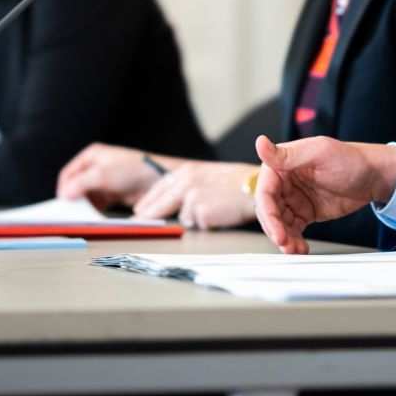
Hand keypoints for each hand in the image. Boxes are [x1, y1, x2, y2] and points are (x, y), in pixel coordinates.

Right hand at [56, 142, 162, 209]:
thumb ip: (80, 183)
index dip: (64, 188)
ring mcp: (105, 180)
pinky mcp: (113, 192)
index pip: (69, 173)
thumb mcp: (101, 174)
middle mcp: (97, 167)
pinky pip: (98, 202)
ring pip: (87, 195)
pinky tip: (92, 216)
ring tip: (81, 215)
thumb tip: (64, 194)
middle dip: (73, 197)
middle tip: (70, 212)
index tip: (62, 203)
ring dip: (84, 204)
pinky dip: (94, 209)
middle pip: (76, 184)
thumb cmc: (132, 169)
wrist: (157, 179)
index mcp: (92, 156)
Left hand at [133, 162, 257, 230]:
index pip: (160, 187)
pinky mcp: (201, 213)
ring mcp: (193, 198)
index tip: (138, 210)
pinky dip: (207, 222)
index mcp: (188, 171)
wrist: (256, 187)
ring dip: (194, 217)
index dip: (148, 200)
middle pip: (159, 204)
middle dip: (149, 213)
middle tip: (138, 220)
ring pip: (184, 217)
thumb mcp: (208, 174)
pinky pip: (199, 224)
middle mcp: (187, 182)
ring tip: (214, 208)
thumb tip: (173, 201)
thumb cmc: (236, 181)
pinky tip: (219, 213)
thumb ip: (188, 184)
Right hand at [253, 134, 395, 254]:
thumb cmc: (350, 159)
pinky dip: (294, 241)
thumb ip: (287, 155)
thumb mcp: (319, 153)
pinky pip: (292, 229)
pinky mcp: (305, 212)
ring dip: (284, 238)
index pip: (265, 191)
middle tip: (286, 244)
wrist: (374, 177)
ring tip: (295, 250)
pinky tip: (300, 248)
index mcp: (282, 165)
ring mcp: (294, 199)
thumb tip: (260, 143)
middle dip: (276, 230)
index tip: (276, 230)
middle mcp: (285, 182)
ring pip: (279, 223)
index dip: (268, 213)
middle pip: (269, 211)